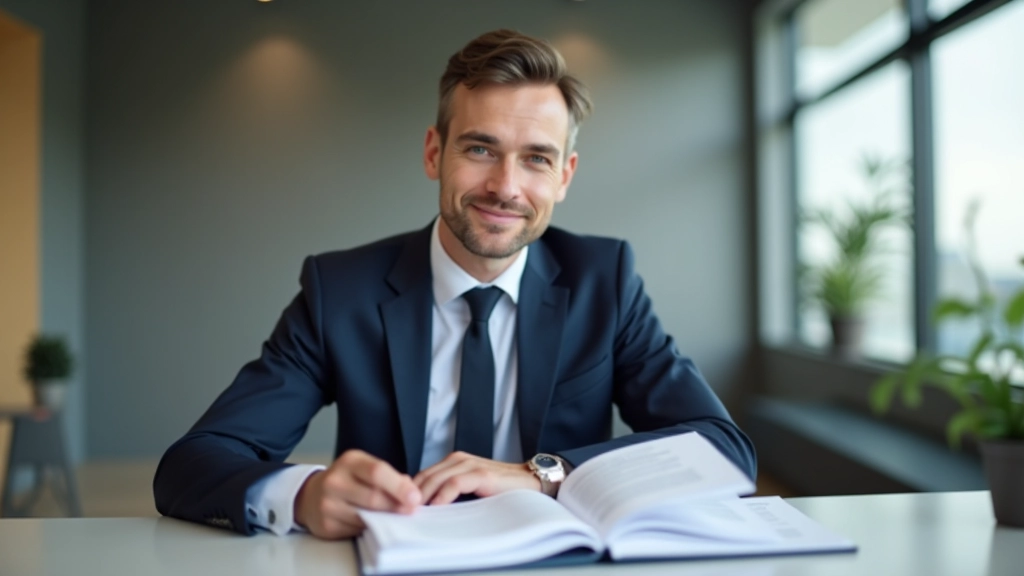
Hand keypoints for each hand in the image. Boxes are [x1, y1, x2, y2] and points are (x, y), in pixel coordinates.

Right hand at [293, 449, 420, 539]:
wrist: (312, 496)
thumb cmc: (348, 480)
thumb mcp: (365, 469)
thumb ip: (388, 477)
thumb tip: (412, 492)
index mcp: (349, 462)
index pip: (377, 472)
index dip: (399, 486)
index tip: (415, 498)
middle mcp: (335, 481)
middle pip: (373, 497)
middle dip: (397, 506)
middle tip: (411, 511)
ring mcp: (328, 505)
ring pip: (366, 517)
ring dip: (386, 520)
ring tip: (397, 518)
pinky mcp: (327, 526)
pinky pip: (357, 530)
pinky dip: (371, 529)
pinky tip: (377, 525)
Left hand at [413, 452, 540, 504]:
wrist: (530, 482)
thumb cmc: (501, 489)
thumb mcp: (469, 489)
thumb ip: (449, 493)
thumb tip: (425, 509)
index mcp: (452, 462)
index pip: (421, 476)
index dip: (409, 492)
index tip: (399, 509)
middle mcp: (458, 460)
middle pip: (424, 477)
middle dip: (410, 495)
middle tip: (401, 513)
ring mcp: (469, 465)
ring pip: (435, 479)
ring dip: (422, 496)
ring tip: (413, 512)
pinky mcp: (481, 474)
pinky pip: (455, 483)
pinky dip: (442, 495)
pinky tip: (436, 507)